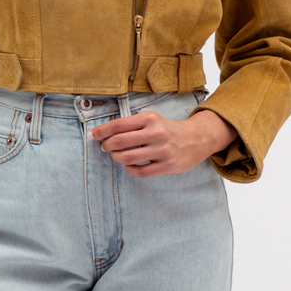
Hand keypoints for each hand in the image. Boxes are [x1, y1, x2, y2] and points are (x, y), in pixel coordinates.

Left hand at [89, 108, 236, 177]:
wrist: (196, 139)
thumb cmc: (168, 129)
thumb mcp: (152, 119)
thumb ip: (131, 124)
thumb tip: (104, 133)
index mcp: (149, 118)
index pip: (118, 125)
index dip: (101, 131)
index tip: (93, 136)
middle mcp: (156, 133)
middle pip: (119, 142)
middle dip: (107, 145)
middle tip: (105, 147)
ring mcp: (162, 150)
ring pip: (128, 158)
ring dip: (116, 158)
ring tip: (117, 156)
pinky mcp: (167, 165)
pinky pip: (140, 171)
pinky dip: (130, 169)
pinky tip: (130, 165)